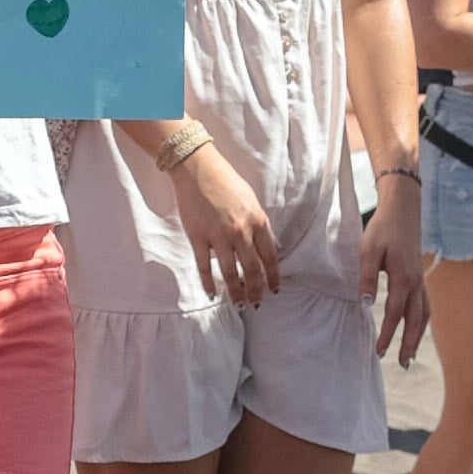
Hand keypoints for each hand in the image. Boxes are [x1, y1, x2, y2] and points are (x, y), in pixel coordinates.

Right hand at [171, 139, 280, 304]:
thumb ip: (262, 226)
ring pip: (231, 273)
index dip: (273, 277)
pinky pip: (205, 267)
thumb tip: (273, 248)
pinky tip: (213, 293)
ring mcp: (219, 237)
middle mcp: (241, 232)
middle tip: (257, 302)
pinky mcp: (198, 238)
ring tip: (239, 303)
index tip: (274, 289)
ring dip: (237, 292)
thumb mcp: (252, 202)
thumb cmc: (226, 182)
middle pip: (253, 270)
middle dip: (257, 289)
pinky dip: (209, 283)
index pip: (270, 257)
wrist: (198, 170)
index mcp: (257, 221)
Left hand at [360, 186, 428, 367]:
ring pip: (423, 314)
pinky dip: (421, 321)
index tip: (379, 351)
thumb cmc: (383, 229)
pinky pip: (424, 304)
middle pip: (415, 320)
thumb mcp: (368, 250)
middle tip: (400, 363)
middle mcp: (416, 282)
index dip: (387, 334)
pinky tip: (415, 328)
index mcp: (403, 277)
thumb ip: (367, 277)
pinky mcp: (419, 276)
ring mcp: (420, 280)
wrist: (402, 209)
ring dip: (418, 336)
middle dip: (409, 343)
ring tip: (409, 354)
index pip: (394, 313)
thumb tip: (365, 303)